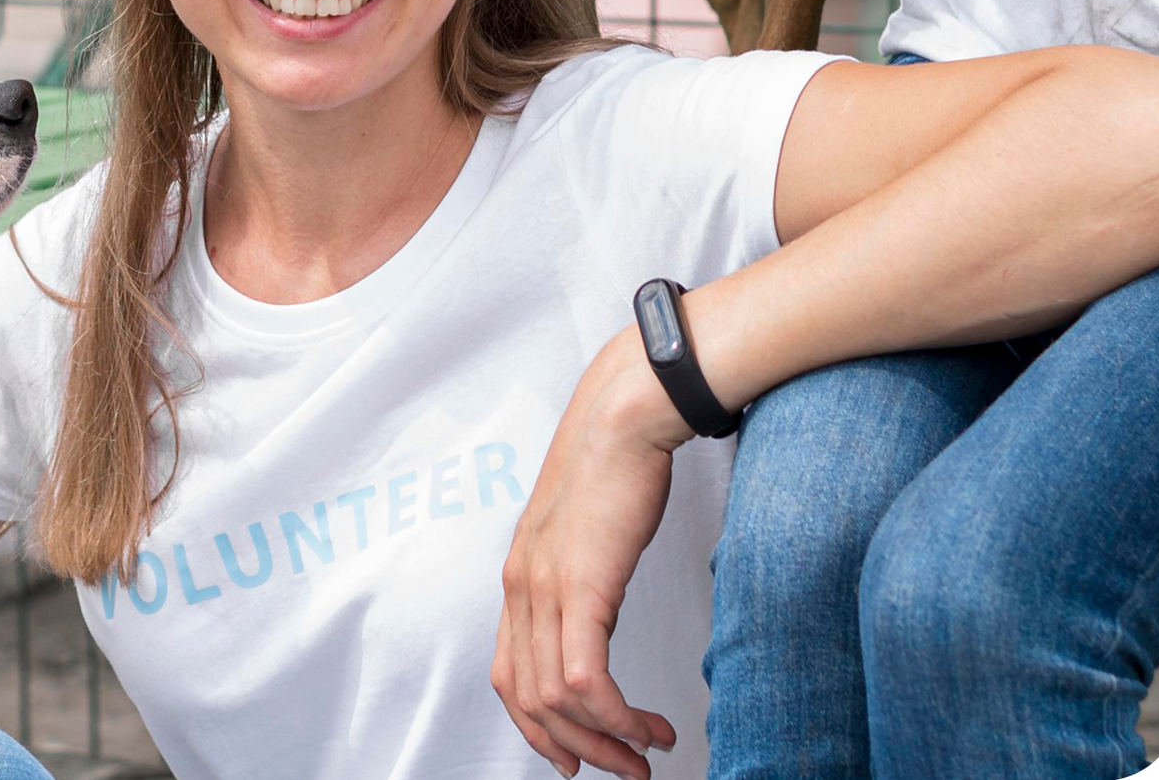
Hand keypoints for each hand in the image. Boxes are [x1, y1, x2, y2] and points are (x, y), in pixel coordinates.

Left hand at [493, 328, 688, 777]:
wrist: (625, 414)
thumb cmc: (616, 459)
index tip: (573, 754)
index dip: (537, 728)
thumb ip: (580, 568)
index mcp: (521, 572)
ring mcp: (545, 586)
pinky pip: (585, 681)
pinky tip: (649, 724)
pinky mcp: (581, 585)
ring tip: (648, 752)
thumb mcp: (585, 526)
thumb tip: (597, 607)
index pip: (509, 675)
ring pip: (556, 701)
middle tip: (622, 770)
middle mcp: (522, 585)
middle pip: (529, 701)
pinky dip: (617, 717)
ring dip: (605, 741)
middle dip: (577, 749)